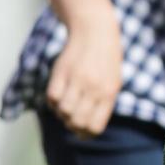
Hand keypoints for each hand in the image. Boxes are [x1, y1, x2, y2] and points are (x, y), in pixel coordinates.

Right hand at [46, 2, 122, 136]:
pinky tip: (58, 94)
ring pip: (63, 111)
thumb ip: (103, 104)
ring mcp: (77, 80)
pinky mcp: (62, 71)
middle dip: (71, 125)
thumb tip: (87, 127)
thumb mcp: (112, 82)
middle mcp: (93, 89)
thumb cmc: (105, 60)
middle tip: (71, 117)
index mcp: (108, 94)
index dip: (85, 133)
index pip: (94, 127)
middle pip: (76, 122)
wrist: (95, 30)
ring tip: (65, 104)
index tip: (81, 129)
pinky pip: (52, 97)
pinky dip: (52, 101)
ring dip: (61, 113)